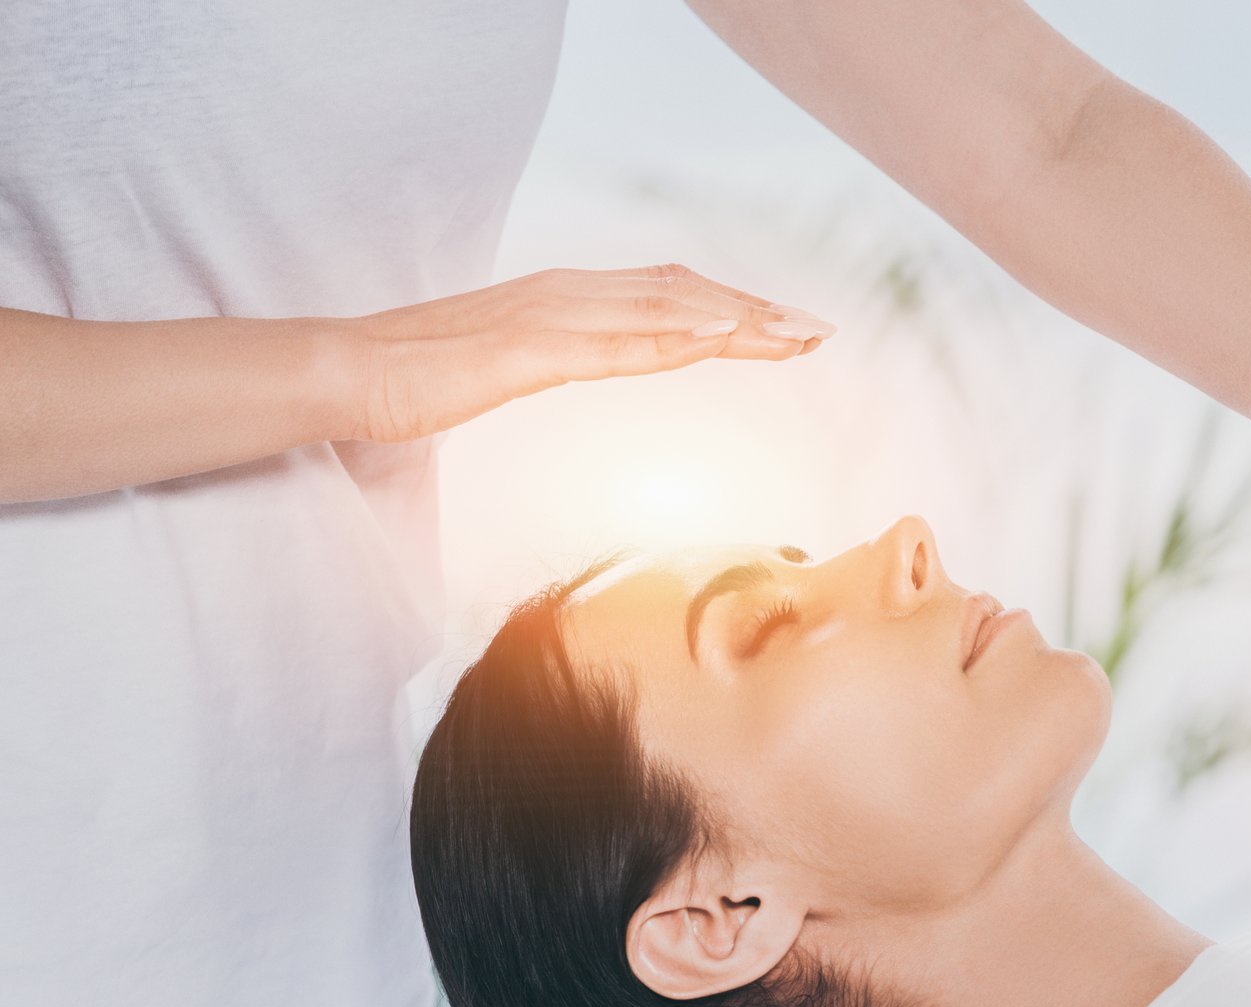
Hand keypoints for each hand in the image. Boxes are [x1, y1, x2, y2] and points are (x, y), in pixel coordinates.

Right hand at [337, 263, 835, 442]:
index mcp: (566, 301)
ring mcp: (550, 318)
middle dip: (755, 313)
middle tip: (820, 331)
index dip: (733, 311)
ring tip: (795, 335)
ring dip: (737, 322)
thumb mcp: (509, 372)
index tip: (788, 330)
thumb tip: (595, 369)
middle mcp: (568, 295)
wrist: (345, 375)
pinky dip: (674, 336)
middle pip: (683, 297)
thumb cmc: (416, 382)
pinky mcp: (530, 350)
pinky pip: (616, 342)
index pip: (669, 297)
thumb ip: (556, 362)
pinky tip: (719, 337)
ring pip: (665, 312)